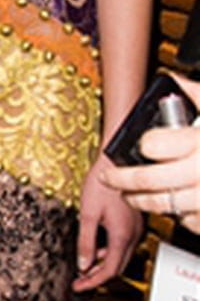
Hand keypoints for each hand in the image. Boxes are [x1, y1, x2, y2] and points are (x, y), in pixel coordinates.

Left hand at [73, 155, 142, 290]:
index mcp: (122, 235)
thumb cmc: (101, 184)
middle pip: (117, 267)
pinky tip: (95, 249)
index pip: (110, 271)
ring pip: (120, 257)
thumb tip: (82, 264)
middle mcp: (132, 235)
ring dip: (103, 264)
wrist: (116, 162)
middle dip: (98, 277)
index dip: (93, 282)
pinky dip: (108, 252)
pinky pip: (122, 245)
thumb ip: (85, 242)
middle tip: (80, 282)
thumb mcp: (88, 214)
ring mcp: (135, 229)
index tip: (79, 287)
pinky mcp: (133, 222)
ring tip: (84, 267)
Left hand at [100, 76, 199, 235]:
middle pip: (145, 180)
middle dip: (121, 180)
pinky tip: (179, 202)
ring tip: (133, 196)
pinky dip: (180, 213)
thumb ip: (198, 95)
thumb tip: (176, 80)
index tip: (143, 144)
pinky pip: (187, 220)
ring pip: (162, 204)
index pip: (152, 145)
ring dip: (141, 201)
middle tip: (110, 178)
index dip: (144, 144)